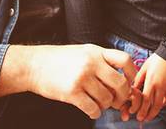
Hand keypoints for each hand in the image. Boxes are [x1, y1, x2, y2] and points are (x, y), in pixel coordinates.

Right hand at [2, 44, 136, 118]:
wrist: (33, 65)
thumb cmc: (58, 60)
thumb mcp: (82, 52)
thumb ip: (100, 60)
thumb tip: (121, 78)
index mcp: (95, 52)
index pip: (124, 60)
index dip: (132, 74)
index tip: (130, 83)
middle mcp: (90, 63)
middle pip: (120, 84)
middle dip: (122, 96)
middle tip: (117, 100)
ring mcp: (81, 78)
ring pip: (107, 99)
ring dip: (106, 106)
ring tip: (98, 104)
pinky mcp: (71, 93)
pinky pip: (93, 109)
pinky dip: (95, 113)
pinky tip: (90, 111)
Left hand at [132, 53, 165, 121]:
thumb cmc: (158, 59)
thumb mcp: (145, 67)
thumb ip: (139, 79)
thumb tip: (132, 89)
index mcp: (152, 82)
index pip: (145, 101)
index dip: (141, 110)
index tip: (138, 116)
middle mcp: (161, 87)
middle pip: (155, 106)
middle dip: (149, 114)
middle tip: (145, 119)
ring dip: (160, 109)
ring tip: (154, 112)